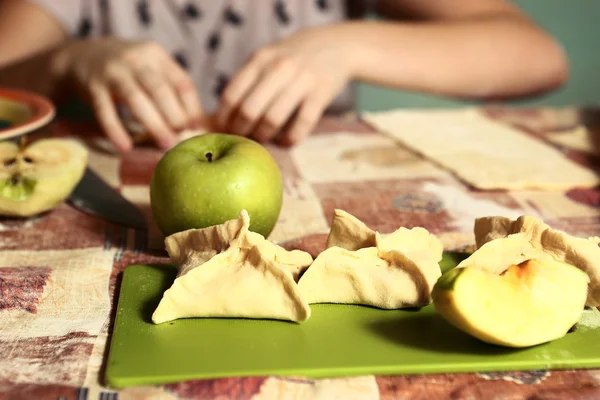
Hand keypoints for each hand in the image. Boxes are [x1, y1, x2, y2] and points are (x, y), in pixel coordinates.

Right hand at [62, 38, 202, 151]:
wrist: (80, 56)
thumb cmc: (127, 71)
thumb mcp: (150, 69)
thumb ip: (171, 91)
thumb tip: (197, 126)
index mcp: (157, 56)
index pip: (182, 83)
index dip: (193, 109)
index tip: (199, 130)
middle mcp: (136, 59)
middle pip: (161, 90)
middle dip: (175, 117)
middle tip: (185, 141)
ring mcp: (113, 71)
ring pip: (136, 99)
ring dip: (153, 124)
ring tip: (166, 145)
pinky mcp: (92, 86)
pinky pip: (105, 111)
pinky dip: (116, 130)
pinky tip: (125, 148)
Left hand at [215, 25, 355, 145]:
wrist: (335, 46)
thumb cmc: (292, 59)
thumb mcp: (267, 58)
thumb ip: (247, 81)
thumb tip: (221, 118)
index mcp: (260, 59)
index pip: (232, 94)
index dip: (224, 118)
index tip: (224, 130)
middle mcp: (279, 67)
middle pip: (249, 109)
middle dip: (242, 131)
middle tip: (242, 139)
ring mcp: (301, 80)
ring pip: (273, 119)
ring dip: (264, 136)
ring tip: (263, 140)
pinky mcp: (321, 94)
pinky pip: (301, 125)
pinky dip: (290, 140)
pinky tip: (285, 142)